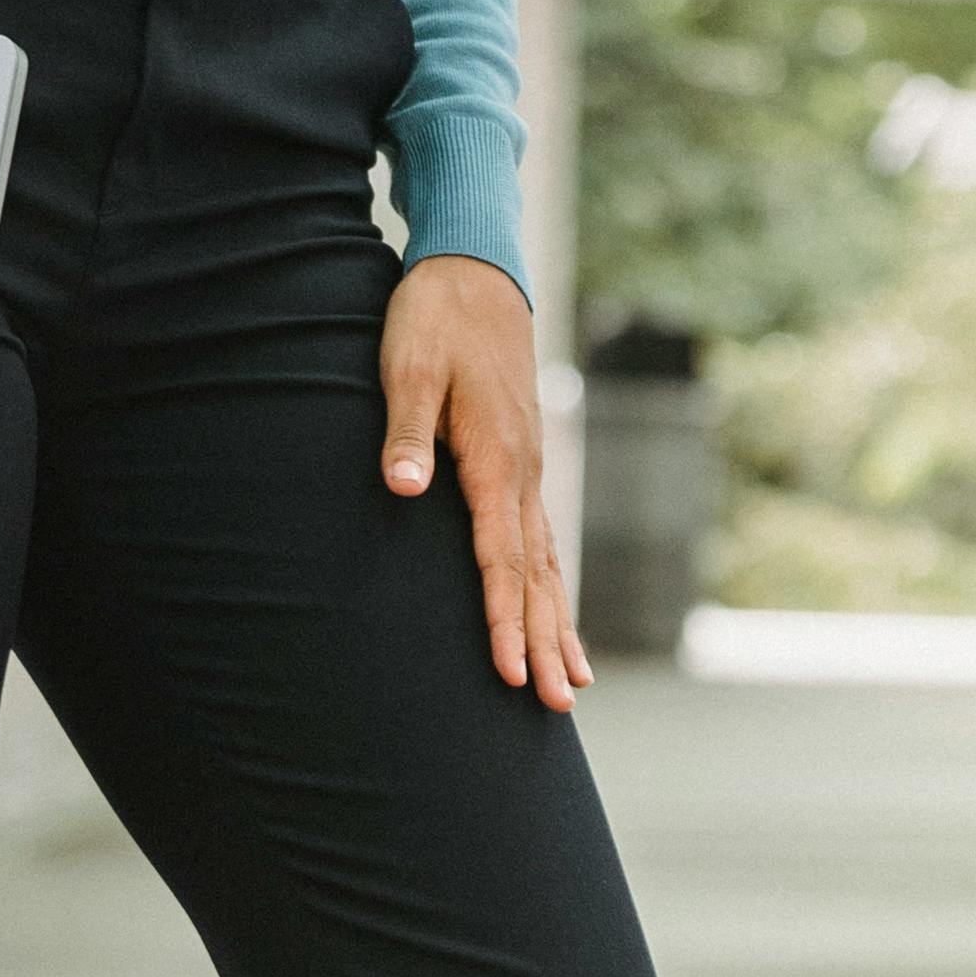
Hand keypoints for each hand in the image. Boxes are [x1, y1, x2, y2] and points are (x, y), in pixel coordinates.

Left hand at [379, 255, 591, 713]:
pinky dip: (552, 583)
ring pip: (548, 561)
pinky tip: (557, 608)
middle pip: (537, 574)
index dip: (503, 620)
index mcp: (495, 458)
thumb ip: (405, 430)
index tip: (509, 674)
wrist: (476, 270)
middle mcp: (523, 472)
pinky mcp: (524, 460)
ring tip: (574, 682)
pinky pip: (542, 537)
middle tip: (558, 706)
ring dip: (560, 623)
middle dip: (547, 642)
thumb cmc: (434, 318)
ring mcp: (530, 468)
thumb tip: (401, 487)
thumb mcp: (408, 366)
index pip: (499, 558)